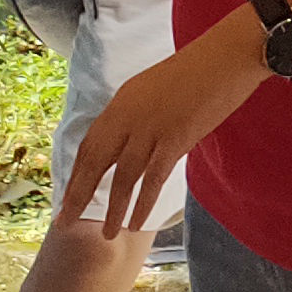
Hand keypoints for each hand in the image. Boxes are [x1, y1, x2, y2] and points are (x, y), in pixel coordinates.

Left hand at [58, 14, 264, 240]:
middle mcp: (127, 116)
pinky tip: (135, 223)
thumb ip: (136, 114)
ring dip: (113, 209)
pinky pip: (152, 179)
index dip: (77, 172)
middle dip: (78, 195)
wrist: (225, 56)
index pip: (90, 143)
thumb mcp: (152, 88)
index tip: (68, 195)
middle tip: (65, 221)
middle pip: (95, 162)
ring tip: (108, 234)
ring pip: (122, 177)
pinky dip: (143, 204)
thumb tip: (128, 143)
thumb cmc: (196, 69)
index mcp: (121, 102)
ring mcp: (150, 128)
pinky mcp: (175, 140)